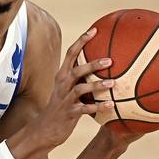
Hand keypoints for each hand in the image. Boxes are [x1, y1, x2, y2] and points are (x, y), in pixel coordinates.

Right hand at [41, 28, 116, 147]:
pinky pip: (85, 109)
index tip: (94, 30)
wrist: (45, 128)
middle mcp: (62, 85)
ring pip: (80, 89)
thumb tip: (103, 66)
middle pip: (76, 70)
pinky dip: (98, 107)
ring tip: (112, 83)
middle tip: (110, 61)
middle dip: (92, 64)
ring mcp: (65, 99)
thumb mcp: (68, 88)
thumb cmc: (62, 106)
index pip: (71, 54)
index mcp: (62, 76)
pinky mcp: (69, 114)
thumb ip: (81, 77)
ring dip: (96, 85)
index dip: (81, 41)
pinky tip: (111, 106)